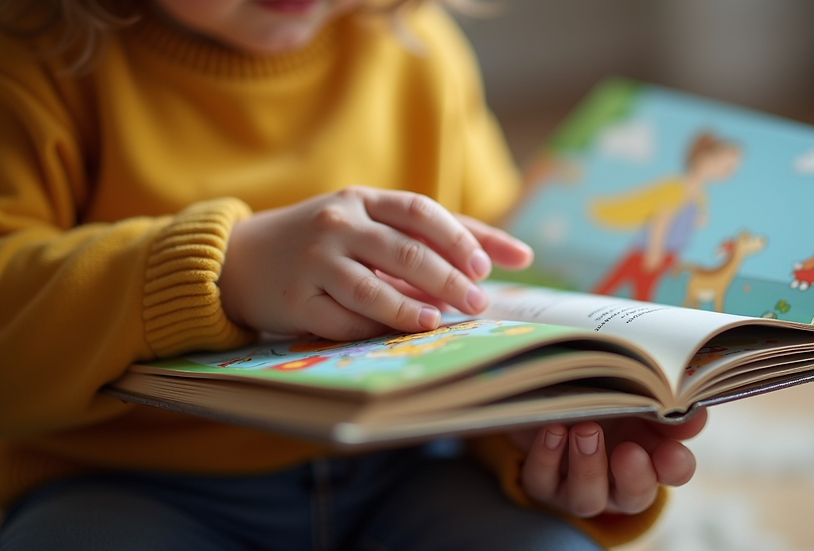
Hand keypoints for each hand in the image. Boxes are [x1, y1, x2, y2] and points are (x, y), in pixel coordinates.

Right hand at [217, 186, 532, 339]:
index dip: (458, 238)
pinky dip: (375, 328)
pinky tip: (397, 332)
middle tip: (477, 302)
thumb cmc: (324, 241)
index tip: (487, 265)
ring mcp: (313, 262)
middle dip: (448, 279)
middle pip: (405, 252)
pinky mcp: (294, 300)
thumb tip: (510, 257)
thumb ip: (431, 235)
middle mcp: (336, 223)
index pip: (421, 211)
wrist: (241, 258)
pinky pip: (343, 320)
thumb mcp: (368, 222)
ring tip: (440, 321)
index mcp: (362, 199)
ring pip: (373, 289)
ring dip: (413, 309)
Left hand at [509, 410, 706, 517]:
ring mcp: (576, 486)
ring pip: (587, 498)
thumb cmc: (599, 395)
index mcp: (648, 455)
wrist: (548, 394)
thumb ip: (662, 403)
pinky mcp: (541, 482)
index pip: (672, 471)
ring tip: (585, 430)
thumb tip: (692, 410)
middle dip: (635, 478)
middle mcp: (615, 481)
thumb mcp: (632, 392)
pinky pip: (543, 482)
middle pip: (634, 497)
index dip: (675, 466)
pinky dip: (548, 457)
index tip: (673, 451)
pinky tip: (553, 431)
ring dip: (588, 466)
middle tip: (628, 452)